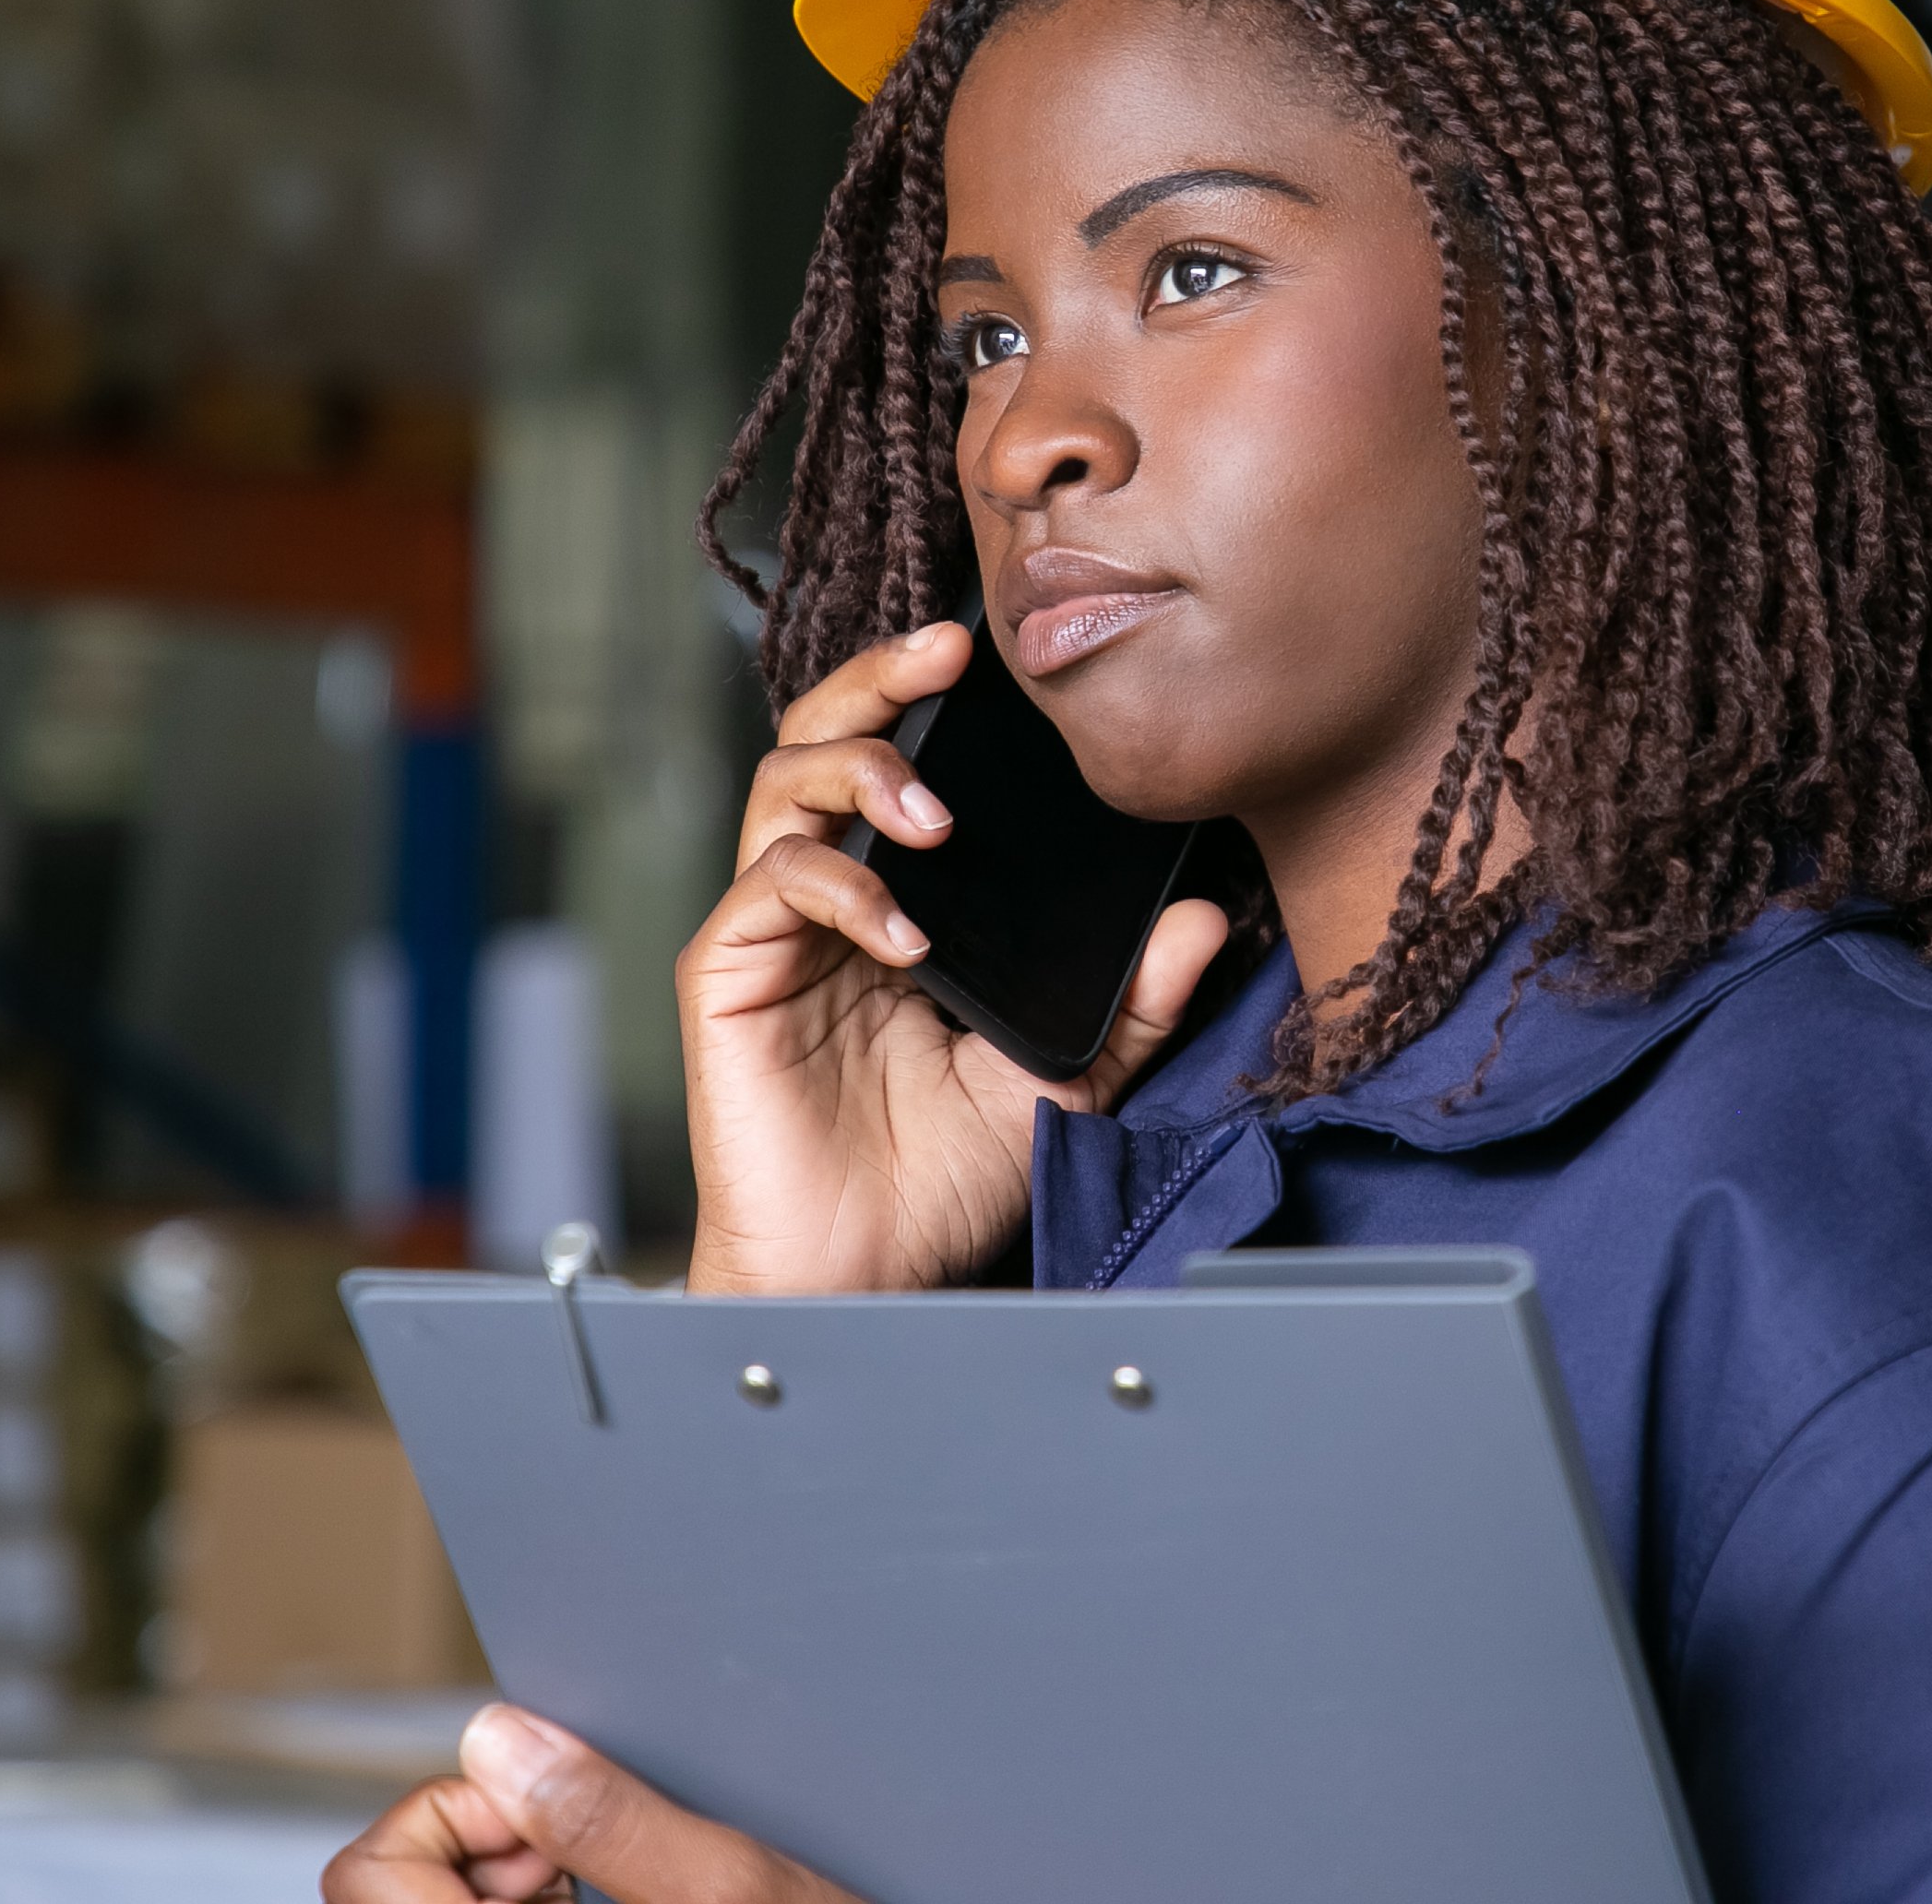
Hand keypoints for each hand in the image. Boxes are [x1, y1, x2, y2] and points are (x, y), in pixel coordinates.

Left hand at [325, 1701, 860, 1902]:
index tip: (538, 1807)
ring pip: (446, 1900)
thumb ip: (610, 1815)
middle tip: (579, 1848)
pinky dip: (538, 1894)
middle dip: (486, 1838)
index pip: (369, 1878)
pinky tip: (611, 1896)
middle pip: (392, 1885)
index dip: (449, 1816)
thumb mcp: (732, 1885)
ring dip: (516, 1869)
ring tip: (604, 1876)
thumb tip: (499, 1736)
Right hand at [674, 622, 1229, 1295]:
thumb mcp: (1063, 1080)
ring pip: (781, 784)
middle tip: (946, 654)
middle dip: (880, 680)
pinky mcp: (726, 975)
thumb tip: (1206, 920)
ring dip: (861, 773)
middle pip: (824, 738)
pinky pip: (771, 888)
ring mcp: (771, 932)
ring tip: (934, 815)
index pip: (899, 762)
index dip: (932, 696)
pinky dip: (843, 891)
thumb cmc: (940, 1182)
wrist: (866, 1277)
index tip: (997, 655)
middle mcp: (826, 899)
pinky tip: (906, 938)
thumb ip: (1131, 1004)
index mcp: (895, 902)